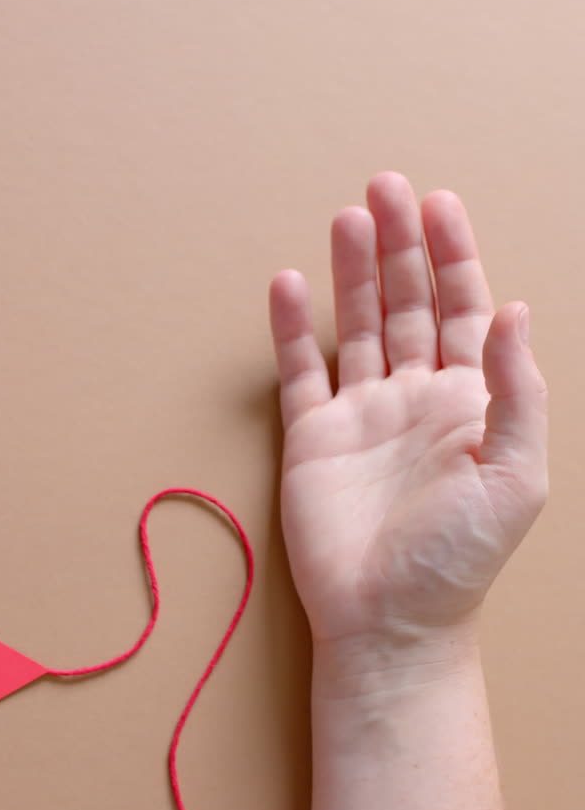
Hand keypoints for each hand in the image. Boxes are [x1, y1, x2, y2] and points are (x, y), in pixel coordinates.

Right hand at [268, 171, 548, 652]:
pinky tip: (292, 285)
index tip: (440, 205)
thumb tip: (515, 311)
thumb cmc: (458, 559)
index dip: (455, 257)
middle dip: (400, 247)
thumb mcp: (516, 476)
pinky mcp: (313, 440)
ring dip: (353, 274)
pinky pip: (300, 372)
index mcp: (469, 403)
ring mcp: (362, 417)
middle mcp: (415, 399)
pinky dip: (294, 329)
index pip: (466, 311)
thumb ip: (517, 392)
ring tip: (347, 218)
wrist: (389, 620)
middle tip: (386, 189)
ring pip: (357, 327)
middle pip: (408, 304)